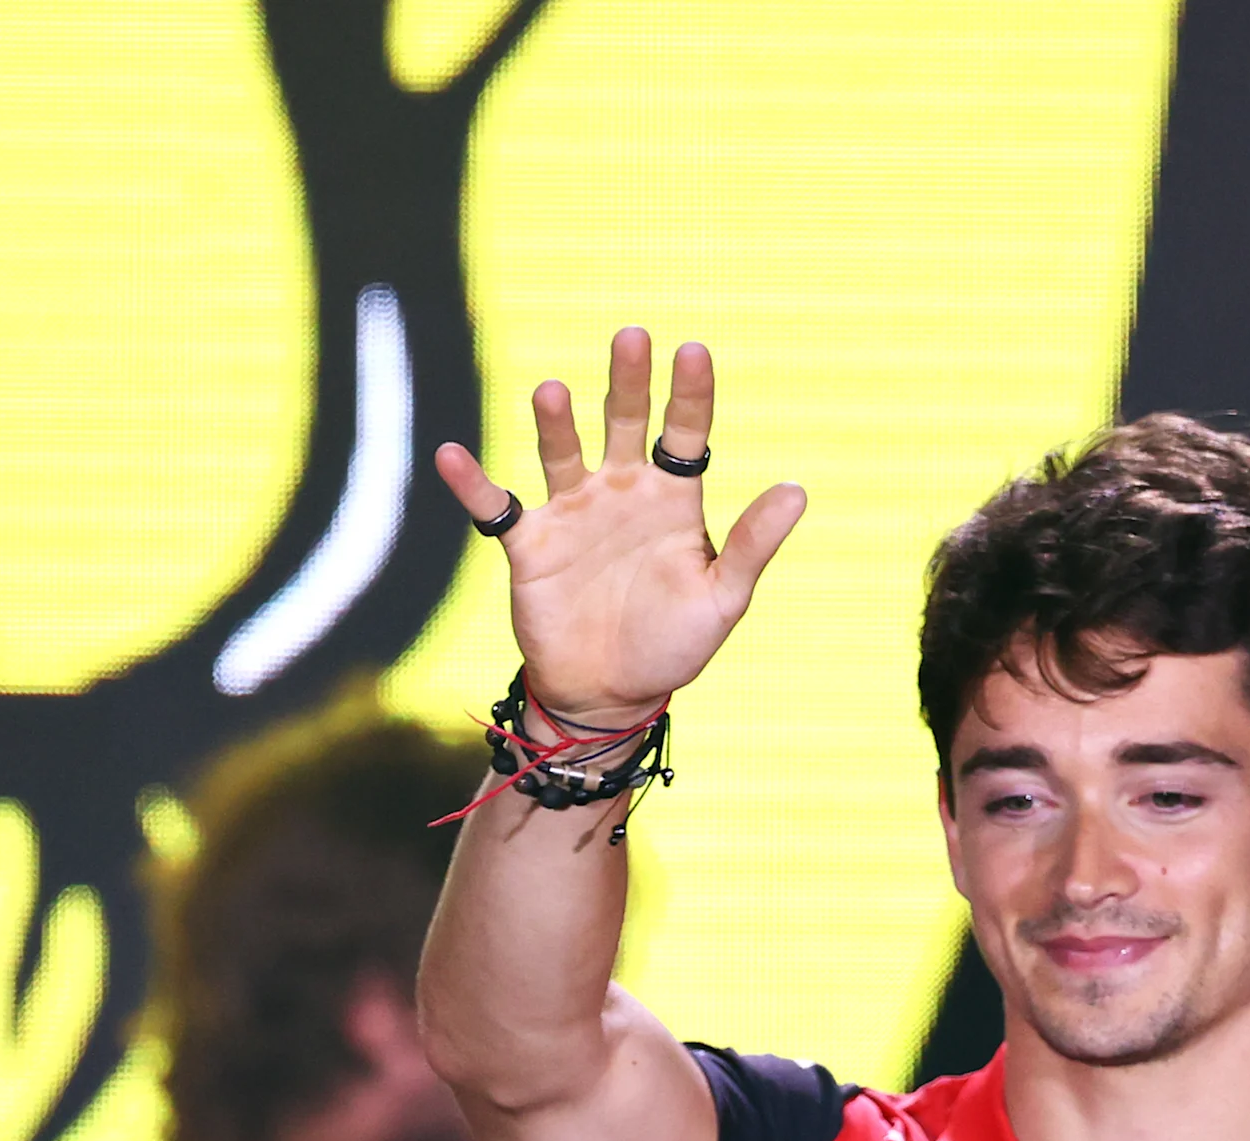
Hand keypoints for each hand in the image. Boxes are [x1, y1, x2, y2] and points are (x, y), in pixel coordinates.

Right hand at [434, 328, 804, 727]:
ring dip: (555, 423)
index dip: (690, 393)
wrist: (607, 695)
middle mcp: (621, 492)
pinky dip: (473, 483)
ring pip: (562, 452)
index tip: (692, 351)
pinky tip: (451, 455)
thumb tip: (797, 490)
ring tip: (549, 391)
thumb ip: (751, 545)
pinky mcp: (530, 545)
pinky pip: (496, 507)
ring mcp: (573, 513)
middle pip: (624, 422)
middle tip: (631, 337)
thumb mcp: (721, 599)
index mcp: (673, 500)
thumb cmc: (671, 646)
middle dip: (627, 381)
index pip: (685, 432)